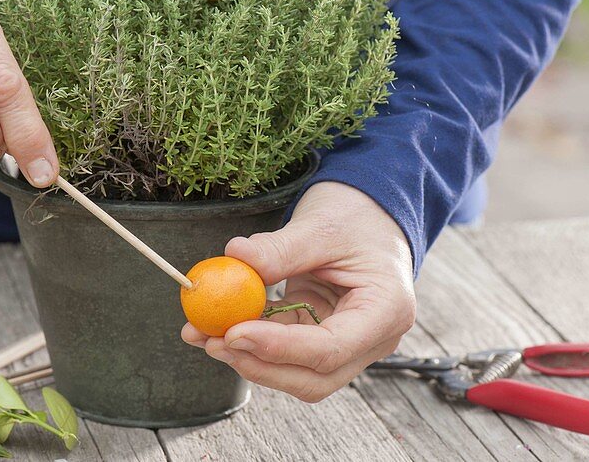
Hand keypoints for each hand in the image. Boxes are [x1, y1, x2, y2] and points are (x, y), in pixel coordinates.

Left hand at [181, 181, 415, 401]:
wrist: (371, 212)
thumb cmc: (358, 215)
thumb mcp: (321, 226)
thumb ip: (281, 248)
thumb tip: (235, 256)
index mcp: (386, 311)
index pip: (331, 349)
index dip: (279, 348)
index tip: (233, 332)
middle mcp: (372, 338)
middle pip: (314, 377)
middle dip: (259, 364)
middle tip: (213, 341)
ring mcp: (348, 342)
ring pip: (296, 372)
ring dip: (248, 357)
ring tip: (202, 332)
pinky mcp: (321, 335)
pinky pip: (284, 349)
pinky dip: (251, 340)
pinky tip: (217, 325)